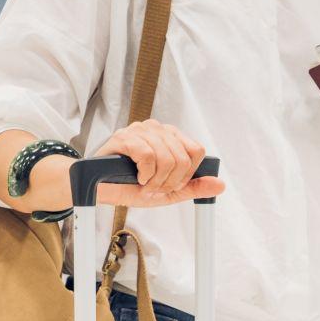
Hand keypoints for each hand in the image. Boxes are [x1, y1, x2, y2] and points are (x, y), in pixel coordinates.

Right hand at [90, 119, 224, 206]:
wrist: (99, 189)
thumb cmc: (130, 185)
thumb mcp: (167, 191)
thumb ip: (193, 187)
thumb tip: (220, 185)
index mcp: (170, 137)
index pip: (196, 150)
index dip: (187, 174)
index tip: (172, 184)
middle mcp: (157, 129)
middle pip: (183, 158)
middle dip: (170, 182)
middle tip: (154, 187)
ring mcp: (140, 130)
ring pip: (166, 158)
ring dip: (155, 181)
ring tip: (144, 184)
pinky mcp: (125, 137)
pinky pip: (147, 156)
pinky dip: (144, 174)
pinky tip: (136, 177)